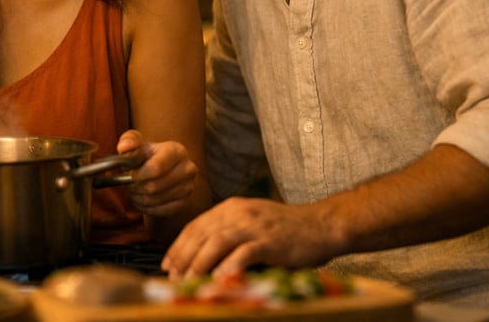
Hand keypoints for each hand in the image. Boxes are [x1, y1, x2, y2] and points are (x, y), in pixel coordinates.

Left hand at [117, 130, 199, 217]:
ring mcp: (188, 187)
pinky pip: (160, 210)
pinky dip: (147, 207)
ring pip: (155, 199)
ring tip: (134, 191)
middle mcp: (188, 169)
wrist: (163, 169)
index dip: (137, 174)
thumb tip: (123, 147)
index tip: (128, 174)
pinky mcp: (185, 202)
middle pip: (154, 186)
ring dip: (139, 198)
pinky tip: (142, 199)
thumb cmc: (148, 155)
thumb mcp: (138, 143)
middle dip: (136, 187)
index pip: (155, 168)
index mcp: (177, 151)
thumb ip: (129, 140)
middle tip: (128, 184)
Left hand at [161, 197, 333, 278]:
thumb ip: (229, 233)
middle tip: (174, 278)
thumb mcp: (251, 223)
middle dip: (184, 257)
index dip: (179, 245)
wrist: (321, 225)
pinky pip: (243, 254)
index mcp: (232, 207)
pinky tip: (218, 280)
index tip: (168, 264)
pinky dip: (228, 267)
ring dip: (199, 263)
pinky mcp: (270, 241)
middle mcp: (239, 213)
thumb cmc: (284, 230)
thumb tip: (201, 256)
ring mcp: (254, 226)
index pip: (196, 225)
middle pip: (201, 233)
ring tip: (189, 281)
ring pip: (217, 242)